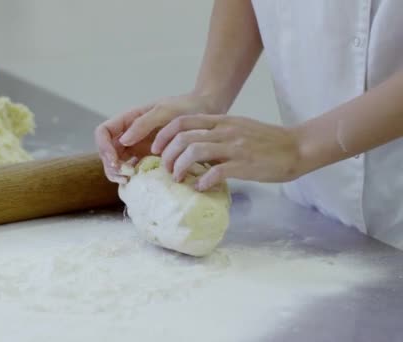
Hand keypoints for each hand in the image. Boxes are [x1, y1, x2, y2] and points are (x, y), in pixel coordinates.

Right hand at [95, 93, 220, 182]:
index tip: (115, 160)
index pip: (103, 132)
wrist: (206, 113)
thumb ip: (143, 124)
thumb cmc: (186, 107)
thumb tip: (123, 141)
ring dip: (120, 174)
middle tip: (124, 177)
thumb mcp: (164, 111)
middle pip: (107, 152)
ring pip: (118, 164)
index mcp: (129, 119)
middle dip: (111, 166)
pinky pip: (135, 170)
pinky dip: (134, 178)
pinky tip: (141, 183)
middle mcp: (130, 134)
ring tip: (130, 181)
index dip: (104, 147)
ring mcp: (139, 147)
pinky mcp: (150, 159)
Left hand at [151, 114, 302, 190]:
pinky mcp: (245, 164)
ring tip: (177, 178)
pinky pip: (216, 171)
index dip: (164, 134)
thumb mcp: (237, 129)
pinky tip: (200, 187)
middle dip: (167, 154)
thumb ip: (215, 134)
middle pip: (183, 137)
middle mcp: (225, 130)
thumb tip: (191, 149)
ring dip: (180, 166)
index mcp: (222, 121)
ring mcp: (235, 147)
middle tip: (165, 169)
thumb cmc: (266, 141)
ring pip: (195, 151)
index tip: (156, 149)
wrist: (298, 147)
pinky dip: (203, 180)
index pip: (183, 121)